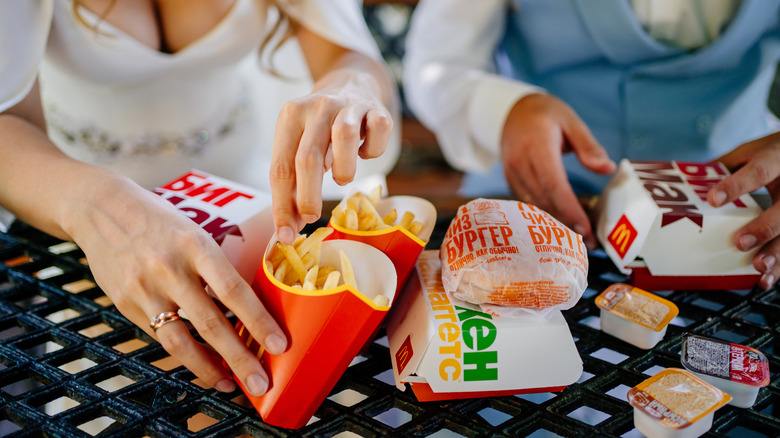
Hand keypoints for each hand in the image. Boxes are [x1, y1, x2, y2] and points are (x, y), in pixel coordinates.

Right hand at [65, 173, 286, 395]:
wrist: (103, 209)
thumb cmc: (160, 222)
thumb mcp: (195, 234)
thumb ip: (216, 270)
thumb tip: (247, 309)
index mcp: (196, 246)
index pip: (234, 291)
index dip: (258, 321)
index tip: (279, 344)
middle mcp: (170, 269)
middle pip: (211, 323)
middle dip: (240, 358)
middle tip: (260, 384)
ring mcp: (144, 289)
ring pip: (181, 340)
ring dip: (209, 368)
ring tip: (231, 384)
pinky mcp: (125, 304)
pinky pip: (160, 337)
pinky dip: (185, 355)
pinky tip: (202, 365)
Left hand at [269, 70, 392, 243]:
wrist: (352, 82)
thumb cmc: (321, 126)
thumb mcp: (300, 143)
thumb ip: (294, 180)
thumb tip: (290, 225)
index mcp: (291, 116)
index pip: (280, 167)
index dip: (282, 205)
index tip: (286, 234)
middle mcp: (318, 106)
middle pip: (307, 157)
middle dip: (307, 197)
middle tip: (310, 218)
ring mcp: (349, 105)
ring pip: (345, 138)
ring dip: (343, 169)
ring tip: (341, 179)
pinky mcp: (377, 109)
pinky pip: (379, 132)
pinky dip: (372, 151)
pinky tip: (364, 155)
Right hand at [500, 93, 615, 248]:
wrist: (511, 111)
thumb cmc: (545, 114)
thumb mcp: (571, 121)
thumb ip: (588, 146)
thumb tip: (607, 169)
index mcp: (536, 146)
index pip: (553, 184)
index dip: (568, 209)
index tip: (585, 228)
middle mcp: (520, 163)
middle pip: (544, 200)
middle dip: (567, 223)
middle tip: (590, 242)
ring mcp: (512, 174)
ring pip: (535, 206)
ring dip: (556, 223)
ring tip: (580, 238)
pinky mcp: (510, 181)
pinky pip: (528, 203)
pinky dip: (546, 214)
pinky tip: (563, 223)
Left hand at [707, 132, 779, 289]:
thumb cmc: (771, 153)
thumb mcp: (749, 152)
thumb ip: (723, 166)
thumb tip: (684, 182)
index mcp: (775, 158)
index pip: (758, 171)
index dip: (736, 186)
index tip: (713, 199)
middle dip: (763, 227)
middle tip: (740, 243)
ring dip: (776, 252)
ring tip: (758, 267)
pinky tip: (765, 278)